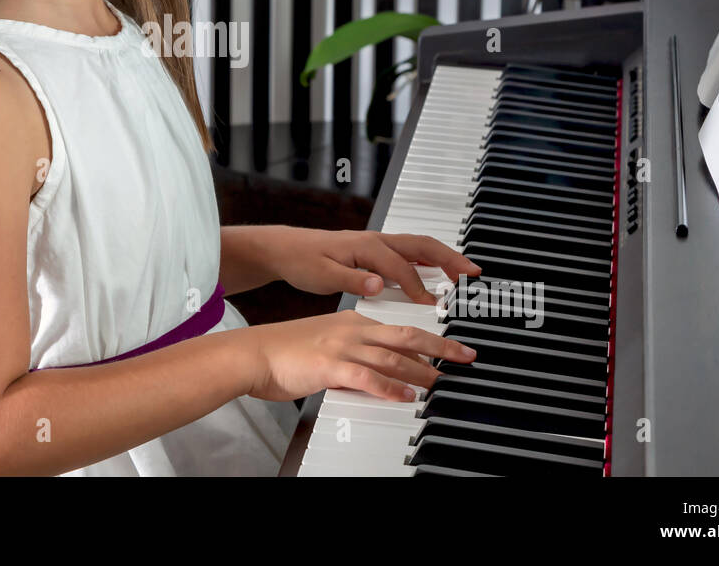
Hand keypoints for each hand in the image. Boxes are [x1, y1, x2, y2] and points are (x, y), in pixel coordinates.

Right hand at [246, 309, 477, 401]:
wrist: (253, 353)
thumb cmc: (282, 353)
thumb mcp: (323, 346)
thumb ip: (350, 357)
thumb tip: (370, 375)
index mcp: (351, 321)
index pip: (398, 328)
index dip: (427, 338)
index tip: (447, 347)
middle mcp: (351, 329)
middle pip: (406, 335)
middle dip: (440, 346)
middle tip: (465, 355)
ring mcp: (342, 346)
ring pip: (393, 357)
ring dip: (421, 370)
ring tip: (441, 382)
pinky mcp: (331, 366)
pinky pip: (369, 377)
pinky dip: (391, 388)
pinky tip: (406, 396)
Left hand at [268, 227, 481, 303]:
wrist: (286, 249)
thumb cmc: (303, 261)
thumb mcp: (323, 275)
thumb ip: (352, 280)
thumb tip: (377, 285)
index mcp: (365, 247)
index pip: (400, 268)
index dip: (418, 288)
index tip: (433, 305)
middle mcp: (375, 241)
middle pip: (421, 246)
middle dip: (449, 258)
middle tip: (472, 273)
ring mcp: (377, 244)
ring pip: (418, 247)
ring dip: (444, 257)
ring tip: (465, 273)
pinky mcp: (375, 250)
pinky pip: (409, 252)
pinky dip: (428, 260)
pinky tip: (437, 272)